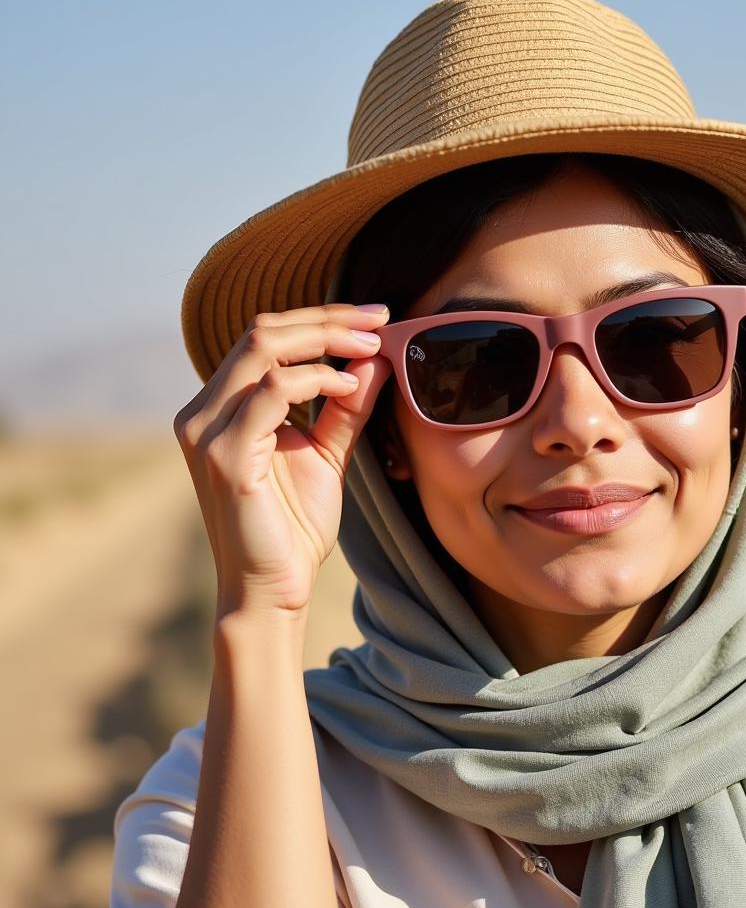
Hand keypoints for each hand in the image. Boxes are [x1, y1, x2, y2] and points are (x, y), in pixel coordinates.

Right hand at [173, 303, 392, 618]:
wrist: (274, 589)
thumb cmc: (294, 526)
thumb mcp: (327, 452)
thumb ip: (345, 406)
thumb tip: (373, 356)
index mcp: (221, 406)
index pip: (266, 337)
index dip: (322, 318)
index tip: (375, 317)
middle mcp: (202, 411)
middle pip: (263, 331)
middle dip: (328, 318)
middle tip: (380, 320)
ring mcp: (206, 430)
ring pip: (263, 348)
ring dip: (326, 339)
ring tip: (372, 348)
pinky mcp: (223, 454)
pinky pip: (273, 391)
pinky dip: (317, 379)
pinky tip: (350, 387)